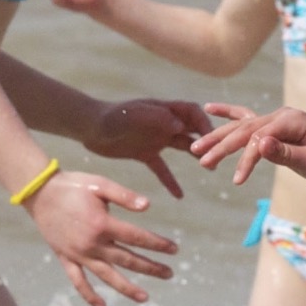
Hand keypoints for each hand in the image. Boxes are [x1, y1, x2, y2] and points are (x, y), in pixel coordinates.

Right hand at [24, 169, 177, 305]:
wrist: (39, 192)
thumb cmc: (73, 186)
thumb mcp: (100, 184)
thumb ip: (124, 196)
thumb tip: (148, 206)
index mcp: (103, 224)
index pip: (137, 237)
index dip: (158, 244)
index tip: (174, 249)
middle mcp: (92, 244)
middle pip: (127, 260)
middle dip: (151, 268)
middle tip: (170, 274)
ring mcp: (78, 254)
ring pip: (106, 276)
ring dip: (126, 288)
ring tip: (145, 298)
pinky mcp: (66, 258)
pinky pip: (78, 281)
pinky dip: (89, 295)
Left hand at [85, 97, 212, 196]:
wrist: (89, 128)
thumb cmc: (111, 117)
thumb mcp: (134, 115)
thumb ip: (157, 118)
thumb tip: (180, 126)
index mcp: (163, 110)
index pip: (192, 112)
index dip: (204, 122)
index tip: (211, 137)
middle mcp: (163, 123)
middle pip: (192, 130)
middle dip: (206, 141)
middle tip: (216, 155)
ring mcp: (156, 139)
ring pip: (182, 147)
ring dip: (197, 157)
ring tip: (210, 169)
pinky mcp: (145, 154)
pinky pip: (162, 169)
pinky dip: (171, 181)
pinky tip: (180, 196)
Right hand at [191, 103, 305, 187]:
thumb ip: (287, 154)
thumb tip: (260, 144)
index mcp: (291, 120)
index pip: (260, 137)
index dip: (246, 159)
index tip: (236, 180)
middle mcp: (281, 115)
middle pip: (244, 129)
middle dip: (221, 145)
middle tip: (200, 160)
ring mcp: (276, 119)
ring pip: (241, 126)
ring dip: (218, 137)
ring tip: (195, 149)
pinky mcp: (273, 127)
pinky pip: (247, 119)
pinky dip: (228, 114)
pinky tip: (208, 108)